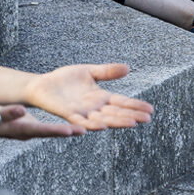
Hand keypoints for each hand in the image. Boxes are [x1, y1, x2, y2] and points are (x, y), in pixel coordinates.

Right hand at [0, 100, 82, 140]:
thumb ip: (6, 113)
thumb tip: (21, 110)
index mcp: (19, 130)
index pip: (42, 131)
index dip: (58, 130)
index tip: (73, 130)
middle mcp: (26, 132)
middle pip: (51, 133)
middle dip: (68, 131)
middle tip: (87, 129)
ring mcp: (27, 130)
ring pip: (51, 131)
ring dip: (67, 129)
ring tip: (86, 126)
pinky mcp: (27, 125)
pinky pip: (46, 128)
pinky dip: (59, 124)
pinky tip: (73, 121)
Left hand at [20, 65, 155, 131]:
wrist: (43, 85)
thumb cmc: (65, 80)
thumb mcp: (89, 71)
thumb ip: (107, 72)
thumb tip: (128, 68)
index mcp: (101, 98)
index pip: (122, 102)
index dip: (135, 106)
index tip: (150, 110)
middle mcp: (95, 108)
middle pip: (116, 113)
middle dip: (132, 115)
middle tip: (147, 119)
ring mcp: (83, 112)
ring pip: (104, 119)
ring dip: (117, 122)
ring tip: (132, 123)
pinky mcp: (69, 114)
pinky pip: (82, 121)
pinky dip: (92, 124)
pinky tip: (102, 126)